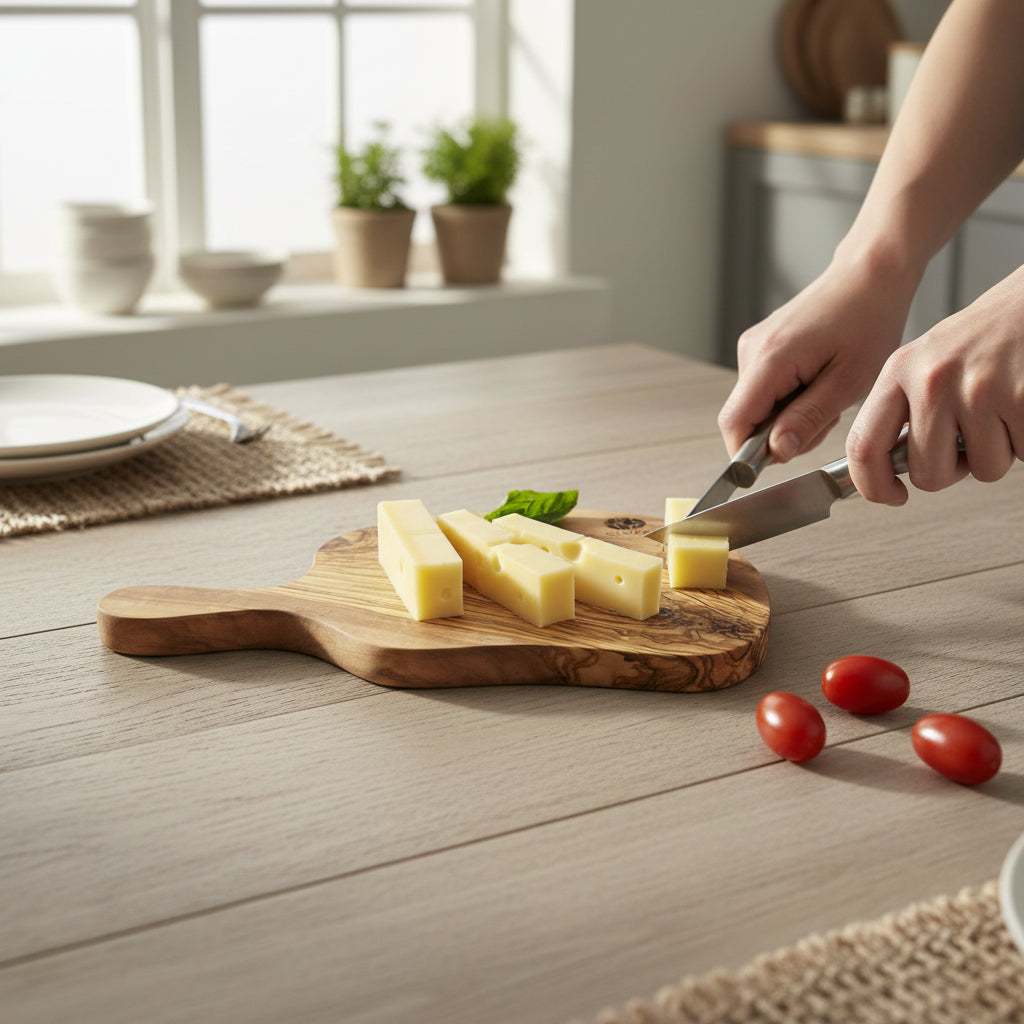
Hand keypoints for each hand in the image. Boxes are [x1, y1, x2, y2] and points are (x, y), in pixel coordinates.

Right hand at [718, 253, 916, 462]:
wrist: (868, 276)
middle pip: (744, 418)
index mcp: (770, 360)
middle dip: (778, 434)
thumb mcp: (848, 381)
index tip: (778, 462)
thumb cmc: (868, 322)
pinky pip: (763, 390)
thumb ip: (807, 419)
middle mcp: (751, 351)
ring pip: (755, 407)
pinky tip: (818, 381)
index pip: (734, 423)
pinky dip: (788, 398)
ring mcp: (752, 347)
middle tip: (825, 419)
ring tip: (827, 395)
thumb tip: (775, 452)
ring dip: (787, 416)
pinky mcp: (760, 346)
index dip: (747, 454)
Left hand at [847, 267, 1023, 503]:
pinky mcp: (1021, 398)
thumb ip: (904, 410)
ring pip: (983, 469)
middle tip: (970, 437)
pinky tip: (1023, 404)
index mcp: (900, 371)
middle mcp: (932, 380)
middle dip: (953, 470)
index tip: (890, 496)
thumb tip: (884, 468)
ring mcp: (978, 390)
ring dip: (999, 451)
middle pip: (928, 474)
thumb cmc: (987, 335)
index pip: (863, 447)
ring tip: (1003, 407)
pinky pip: (1022, 454)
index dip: (873, 485)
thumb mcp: (928, 361)